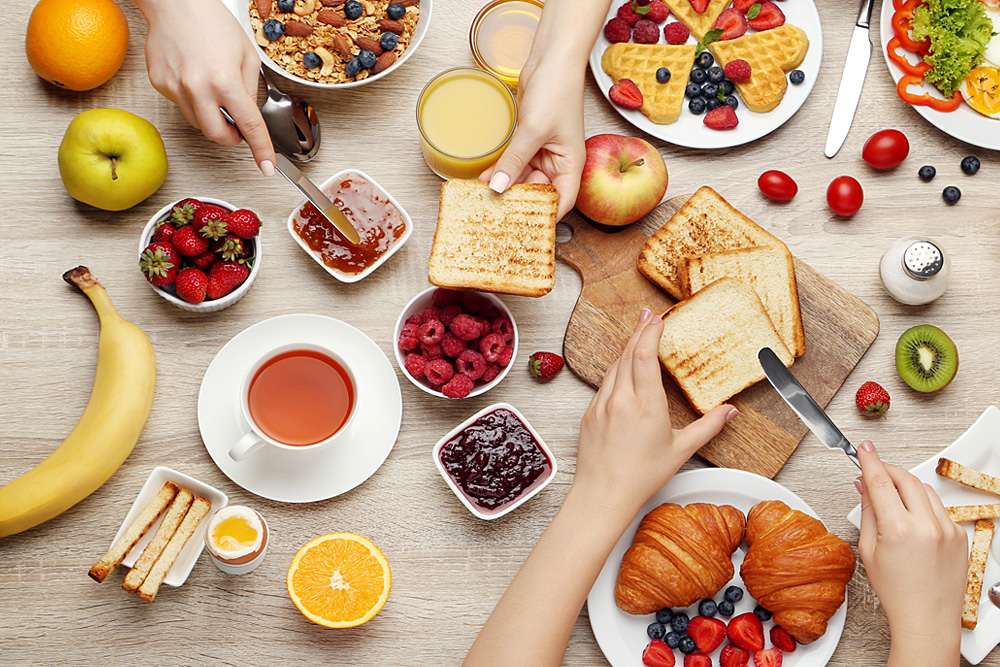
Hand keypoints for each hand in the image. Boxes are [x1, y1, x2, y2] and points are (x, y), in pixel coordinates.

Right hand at [138, 0, 274, 175]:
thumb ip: (249, 90)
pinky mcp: (160, 84)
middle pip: (216, 135)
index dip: (260, 149)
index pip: (248, 126)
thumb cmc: (212, 22)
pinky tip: (194, 77)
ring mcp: (175, 87)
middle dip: (231, 138)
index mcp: (225, 80)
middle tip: (237, 128)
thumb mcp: (246, 56)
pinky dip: (193, 100)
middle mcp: (198, 88)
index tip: (266, 166)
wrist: (176, 3)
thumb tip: (246, 114)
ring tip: (214, 92)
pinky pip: (181, 105)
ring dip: (212, 117)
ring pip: (197, 122)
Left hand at [478, 57, 585, 220]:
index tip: (523, 229)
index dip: (544, 217)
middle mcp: (558, 163)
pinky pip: (514, 163)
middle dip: (517, 202)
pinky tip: (484, 178)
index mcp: (571, 165)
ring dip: (505, 186)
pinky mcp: (529, 142)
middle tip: (494, 213)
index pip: (561, 202)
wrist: (551, 60)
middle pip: (538, 192)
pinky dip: (500, 170)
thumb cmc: (557, 91)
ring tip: (483, 197)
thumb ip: (514, 161)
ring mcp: (543, 152)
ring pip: (522, 178)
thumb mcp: (533, 131)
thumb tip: (498, 187)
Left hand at [573, 309, 737, 514]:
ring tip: (637, 335)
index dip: (650, 333)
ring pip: (614, 367)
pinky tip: (621, 368)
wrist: (603, 494)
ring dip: (626, 348)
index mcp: (646, 406)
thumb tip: (729, 412)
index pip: (644, 357)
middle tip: (648, 315)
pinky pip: (604, 384)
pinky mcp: (590, 413)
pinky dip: (615, 370)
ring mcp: (602, 405)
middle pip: (628, 354)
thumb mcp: (680, 451)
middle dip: (639, 332)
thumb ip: (708, 427)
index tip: (657, 319)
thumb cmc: (640, 477)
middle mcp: (621, 400)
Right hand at [856, 441, 965, 662]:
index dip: (870, 460)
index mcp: (899, 530)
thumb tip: (864, 486)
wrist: (927, 619)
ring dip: (906, 486)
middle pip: (906, 479)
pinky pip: (939, 508)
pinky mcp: (960, 535)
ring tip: (892, 498)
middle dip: (888, 470)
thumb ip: (867, 512)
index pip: (881, 481)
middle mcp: (927, 526)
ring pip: (925, 490)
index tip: (864, 448)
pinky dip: (923, 506)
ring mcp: (948, 530)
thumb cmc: (897, 592)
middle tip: (874, 471)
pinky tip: (912, 520)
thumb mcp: (869, 551)